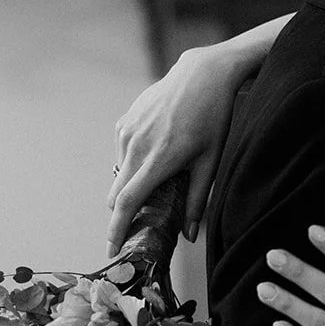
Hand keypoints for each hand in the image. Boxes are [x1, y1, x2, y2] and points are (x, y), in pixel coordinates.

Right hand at [107, 44, 244, 254]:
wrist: (201, 75)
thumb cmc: (213, 118)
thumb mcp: (211, 161)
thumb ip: (197, 200)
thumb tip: (189, 236)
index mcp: (159, 159)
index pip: (127, 202)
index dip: (116, 229)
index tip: (111, 251)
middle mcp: (137, 146)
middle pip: (117, 194)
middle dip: (121, 216)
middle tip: (135, 231)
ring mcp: (127, 132)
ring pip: (119, 175)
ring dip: (130, 189)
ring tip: (155, 189)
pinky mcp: (124, 123)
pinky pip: (122, 155)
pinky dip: (132, 166)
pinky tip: (155, 158)